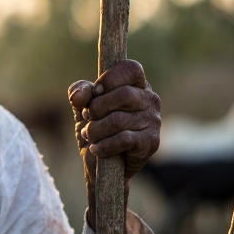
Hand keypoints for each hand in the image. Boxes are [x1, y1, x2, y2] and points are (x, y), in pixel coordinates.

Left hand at [68, 59, 160, 231]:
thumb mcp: (83, 106)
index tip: (96, 91)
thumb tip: (80, 95)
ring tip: (89, 135)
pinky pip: (124, 139)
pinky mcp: (151, 143)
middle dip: (96, 108)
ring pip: (119, 120)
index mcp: (136, 85)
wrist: (100, 164)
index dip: (110, 78)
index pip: (131, 68)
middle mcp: (150, 100)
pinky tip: (96, 149)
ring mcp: (153, 121)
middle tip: (88, 118)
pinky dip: (104, 145)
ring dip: (95, 130)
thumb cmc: (96, 128)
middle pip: (123, 94)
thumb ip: (80, 92)